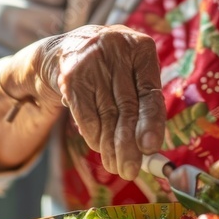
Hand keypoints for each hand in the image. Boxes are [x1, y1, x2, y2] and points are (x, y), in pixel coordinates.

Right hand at [38, 25, 165, 180]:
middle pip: (127, 106)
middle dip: (128, 143)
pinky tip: (99, 148)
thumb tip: (148, 147)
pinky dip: (94, 135)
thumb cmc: (111, 69)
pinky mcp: (71, 77)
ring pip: (106, 114)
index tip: (149, 147)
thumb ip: (143, 102)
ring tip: (117, 166)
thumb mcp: (131, 73)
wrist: (66, 50)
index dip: (152, 122)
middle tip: (130, 169)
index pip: (150, 92)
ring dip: (111, 146)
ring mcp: (92, 62)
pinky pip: (86, 115)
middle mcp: (117, 51)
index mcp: (141, 48)